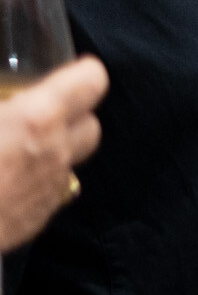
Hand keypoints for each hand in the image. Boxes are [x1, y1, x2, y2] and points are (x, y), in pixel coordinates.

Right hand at [0, 57, 108, 252]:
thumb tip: (6, 103)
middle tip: (37, 111)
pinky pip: (50, 192)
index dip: (81, 73)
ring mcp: (49, 191)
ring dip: (54, 151)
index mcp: (36, 119)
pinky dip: (37, 181)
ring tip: (17, 146)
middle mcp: (55, 153)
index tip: (65, 72)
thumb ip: (2, 103)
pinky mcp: (36, 222)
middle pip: (91, 126)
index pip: (92, 81)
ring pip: (71, 162)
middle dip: (72, 116)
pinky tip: (5, 181)